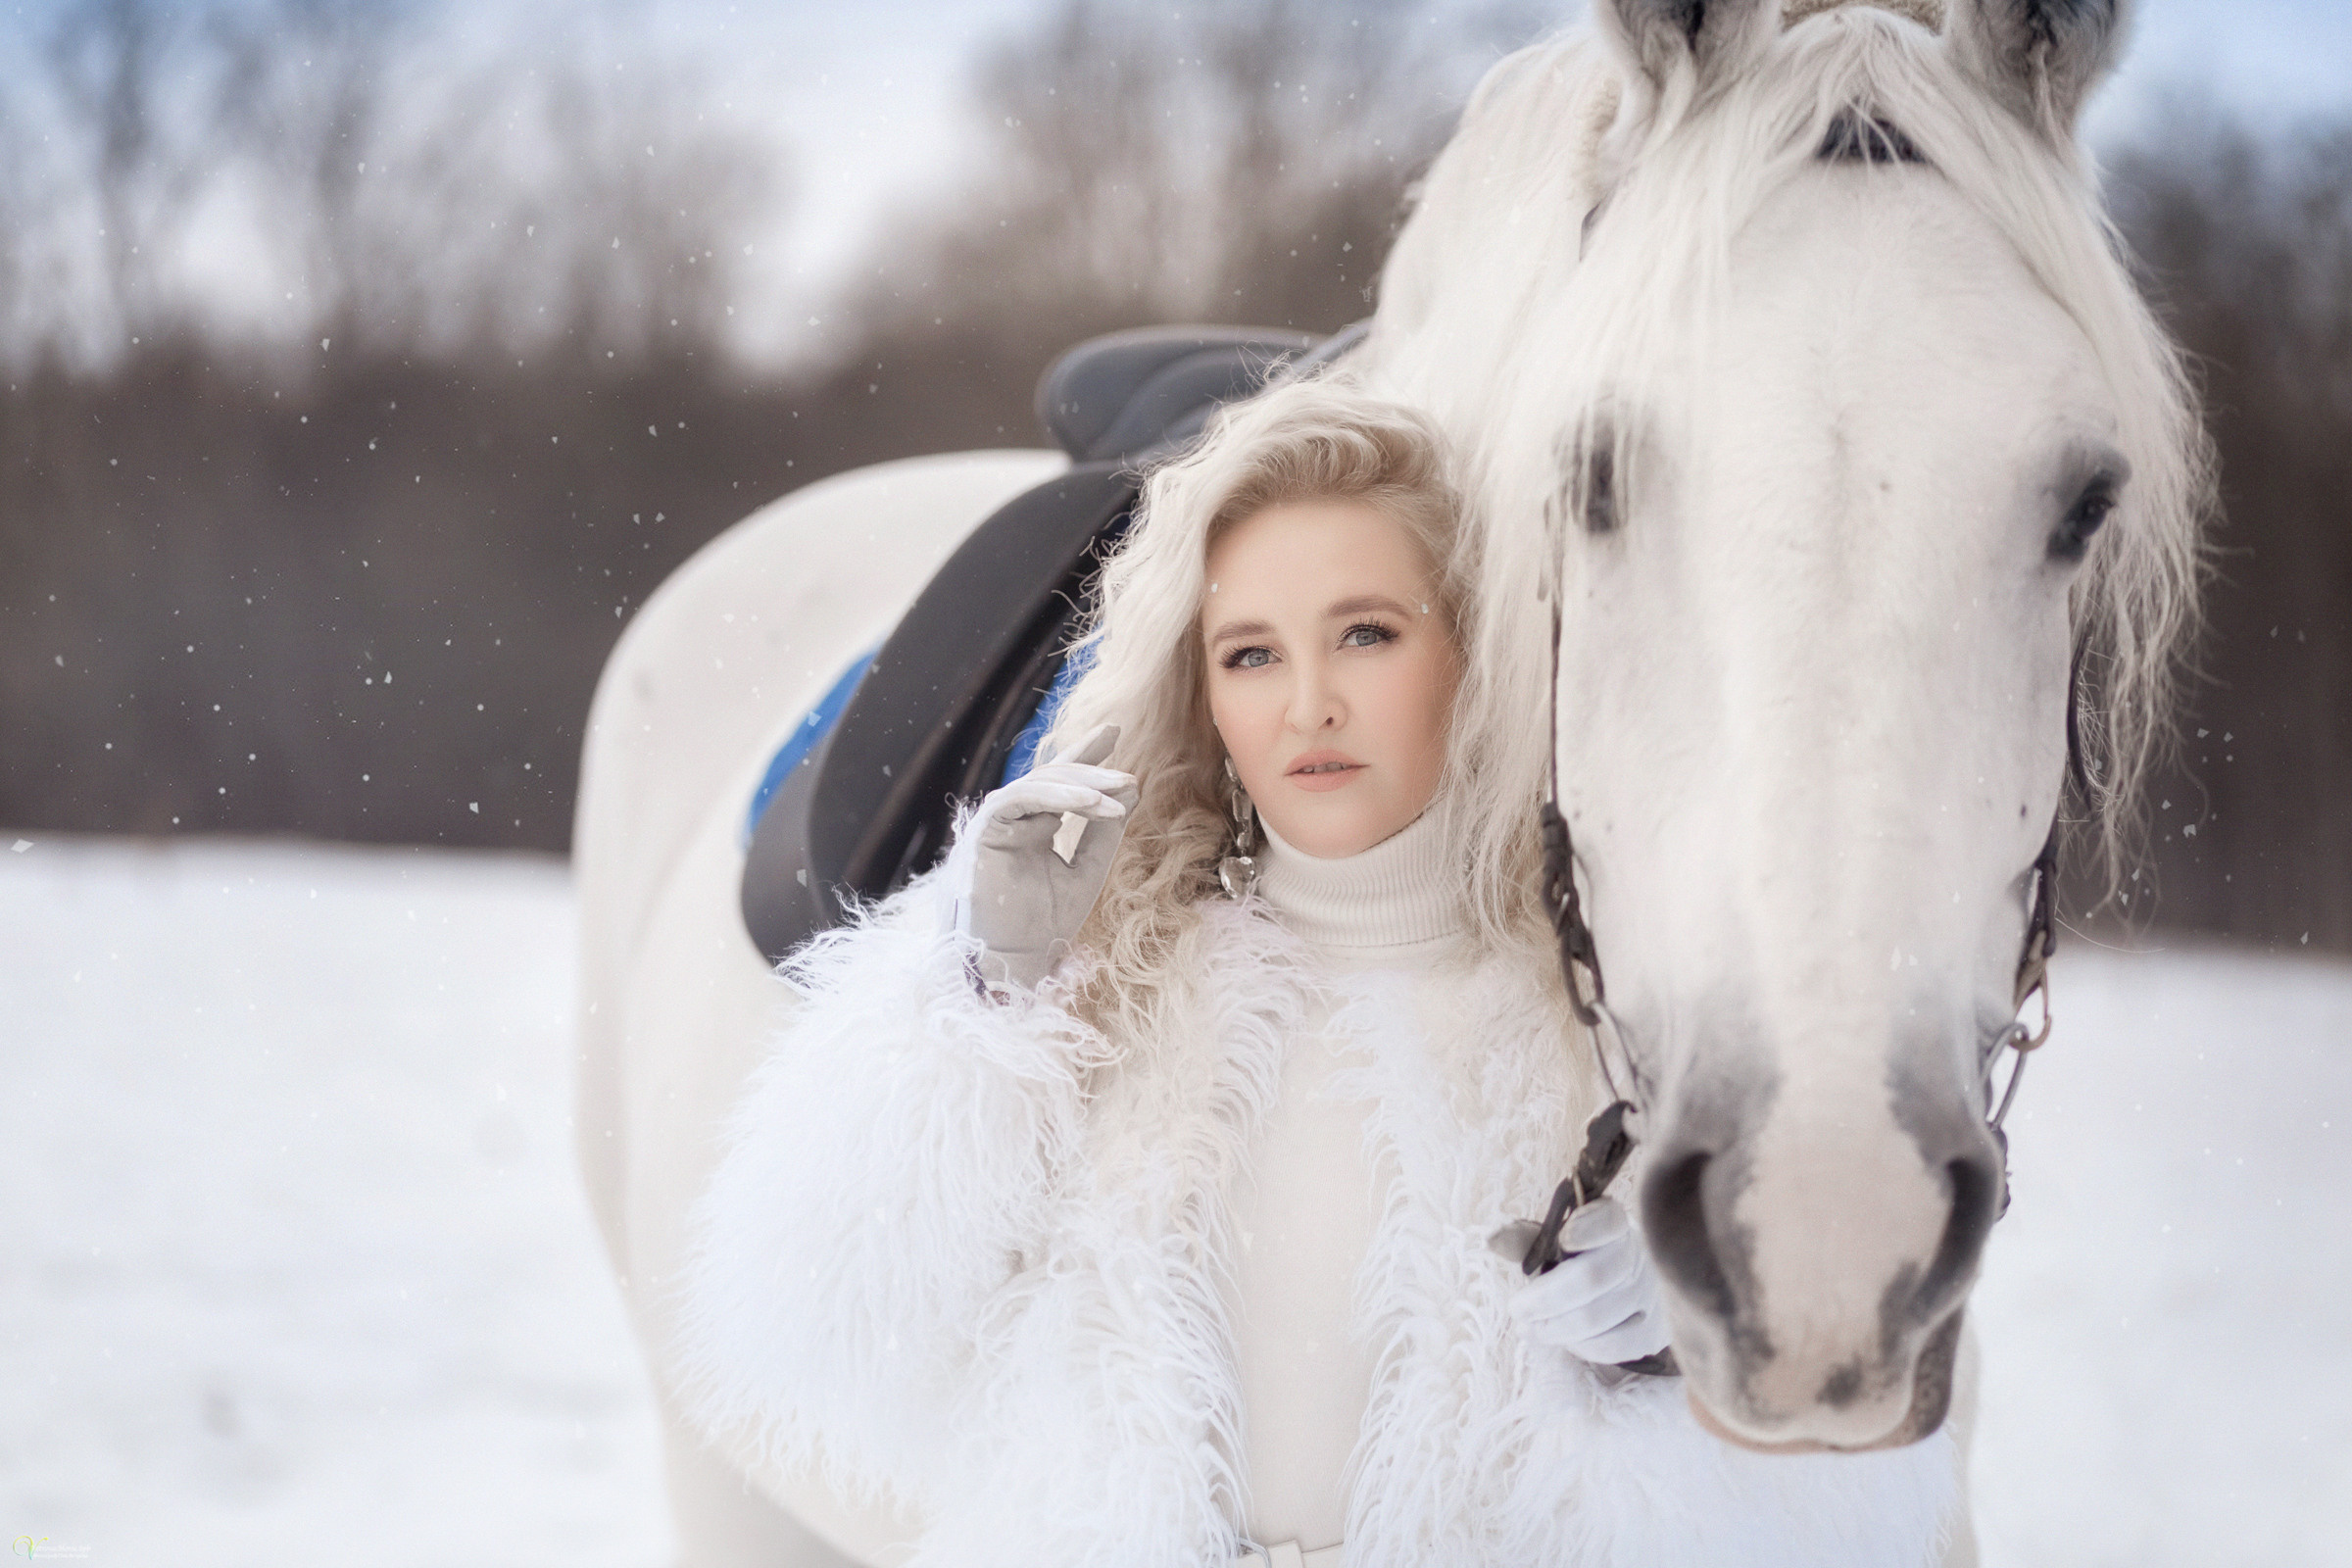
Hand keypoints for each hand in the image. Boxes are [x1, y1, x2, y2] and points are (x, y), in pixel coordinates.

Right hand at [945, 723, 1137, 990]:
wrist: (1010, 967)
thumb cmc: (1041, 929)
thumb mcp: (1084, 873)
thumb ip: (1102, 833)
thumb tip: (1130, 788)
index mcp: (1032, 830)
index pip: (1057, 783)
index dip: (1083, 754)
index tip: (1112, 731)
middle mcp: (1012, 822)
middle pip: (1052, 778)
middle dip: (1093, 772)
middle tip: (1130, 778)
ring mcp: (995, 825)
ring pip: (1037, 783)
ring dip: (1082, 784)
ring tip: (1121, 792)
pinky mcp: (983, 833)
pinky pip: (1019, 799)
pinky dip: (1058, 797)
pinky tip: (1094, 804)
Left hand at [1498, 1198, 1671, 1367]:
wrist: (1633, 1287)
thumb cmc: (1582, 1260)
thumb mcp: (1556, 1241)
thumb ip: (1526, 1239)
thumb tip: (1492, 1237)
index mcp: (1613, 1223)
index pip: (1607, 1220)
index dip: (1587, 1229)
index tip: (1564, 1239)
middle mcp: (1639, 1255)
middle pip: (1590, 1278)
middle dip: (1543, 1299)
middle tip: (1517, 1311)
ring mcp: (1651, 1294)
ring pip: (1594, 1319)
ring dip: (1554, 1329)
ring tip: (1532, 1329)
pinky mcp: (1655, 1331)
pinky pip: (1611, 1347)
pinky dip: (1581, 1347)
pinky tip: (1567, 1339)